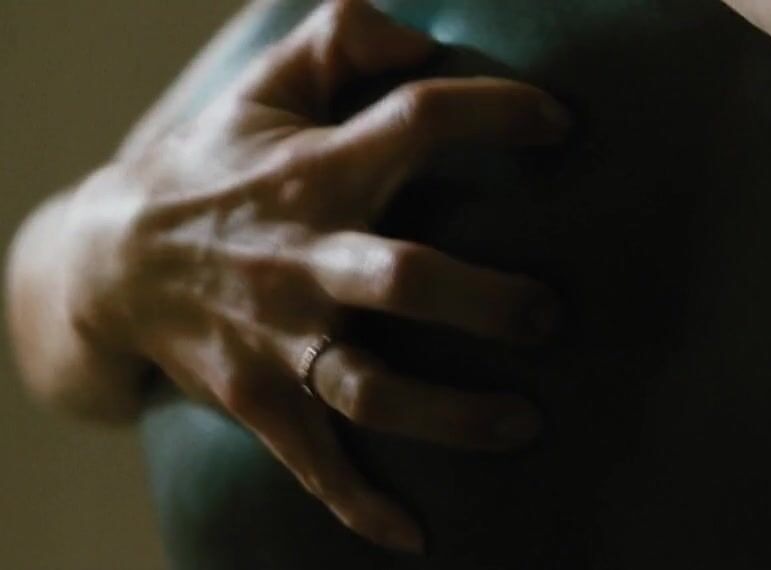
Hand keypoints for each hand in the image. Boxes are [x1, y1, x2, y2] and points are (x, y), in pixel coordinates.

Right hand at [67, 0, 569, 551]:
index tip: (560, 124)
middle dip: (486, 301)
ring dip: (453, 417)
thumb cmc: (210, 167)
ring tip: (527, 424)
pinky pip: (313, 463)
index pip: (419, 124)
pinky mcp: (260, 399)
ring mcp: (280, 339)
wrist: (106, 262)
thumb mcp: (262, 87)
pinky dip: (361, 506)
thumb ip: (340, 37)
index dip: (496, 113)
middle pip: (405, 280)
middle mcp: (303, 259)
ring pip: (372, 389)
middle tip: (551, 316)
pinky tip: (417, 537)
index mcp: (313, 173)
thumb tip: (423, 36)